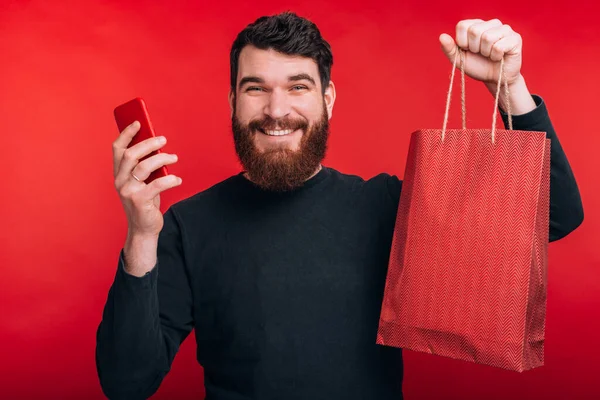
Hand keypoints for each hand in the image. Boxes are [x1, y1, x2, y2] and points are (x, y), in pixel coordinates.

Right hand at [112, 121, 181, 274]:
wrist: (144, 228)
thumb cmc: (145, 201)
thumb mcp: (142, 181)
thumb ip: (145, 165)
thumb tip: (157, 145)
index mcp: (118, 173)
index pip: (117, 149)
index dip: (126, 134)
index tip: (139, 122)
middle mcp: (120, 180)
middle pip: (131, 154)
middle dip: (148, 144)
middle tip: (163, 140)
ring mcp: (128, 191)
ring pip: (144, 167)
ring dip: (162, 159)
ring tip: (174, 158)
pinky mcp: (139, 201)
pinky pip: (157, 184)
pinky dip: (170, 180)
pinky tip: (178, 180)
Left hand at [439, 19, 535, 114]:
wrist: (495, 79)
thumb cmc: (478, 67)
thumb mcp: (459, 59)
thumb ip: (449, 49)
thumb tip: (442, 36)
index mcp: (476, 25)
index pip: (462, 25)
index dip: (462, 42)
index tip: (468, 50)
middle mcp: (491, 23)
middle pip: (475, 31)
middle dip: (474, 48)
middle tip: (481, 54)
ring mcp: (505, 29)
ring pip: (487, 37)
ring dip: (486, 53)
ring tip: (490, 56)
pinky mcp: (515, 38)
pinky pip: (499, 46)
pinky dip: (496, 56)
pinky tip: (499, 57)